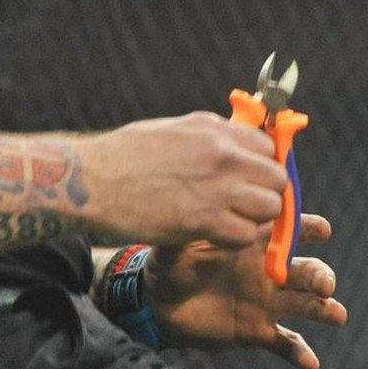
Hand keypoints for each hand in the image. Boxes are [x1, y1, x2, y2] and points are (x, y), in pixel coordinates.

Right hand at [85, 113, 287, 247]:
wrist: (91, 180)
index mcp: (213, 130)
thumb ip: (209, 136)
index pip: (268, 146)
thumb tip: (235, 142)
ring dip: (253, 218)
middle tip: (245, 204)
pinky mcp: (204, 221)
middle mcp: (222, 155)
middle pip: (276, 179)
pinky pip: (244, 235)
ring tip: (229, 220)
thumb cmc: (124, 155)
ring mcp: (216, 189)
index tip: (252, 179)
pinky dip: (233, 239)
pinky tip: (213, 234)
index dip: (263, 165)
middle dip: (266, 193)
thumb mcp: (172, 130)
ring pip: (268, 208)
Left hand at [146, 214, 347, 368]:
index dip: (308, 228)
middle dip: (322, 275)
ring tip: (336, 315)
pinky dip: (300, 353)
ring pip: (307, 305)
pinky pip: (286, 344)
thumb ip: (189, 229)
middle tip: (324, 284)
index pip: (289, 231)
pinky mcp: (259, 332)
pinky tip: (310, 363)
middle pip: (307, 271)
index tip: (323, 230)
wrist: (158, 305)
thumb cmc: (169, 264)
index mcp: (253, 244)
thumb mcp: (175, 244)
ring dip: (326, 310)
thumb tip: (192, 209)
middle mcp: (268, 272)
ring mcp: (267, 303)